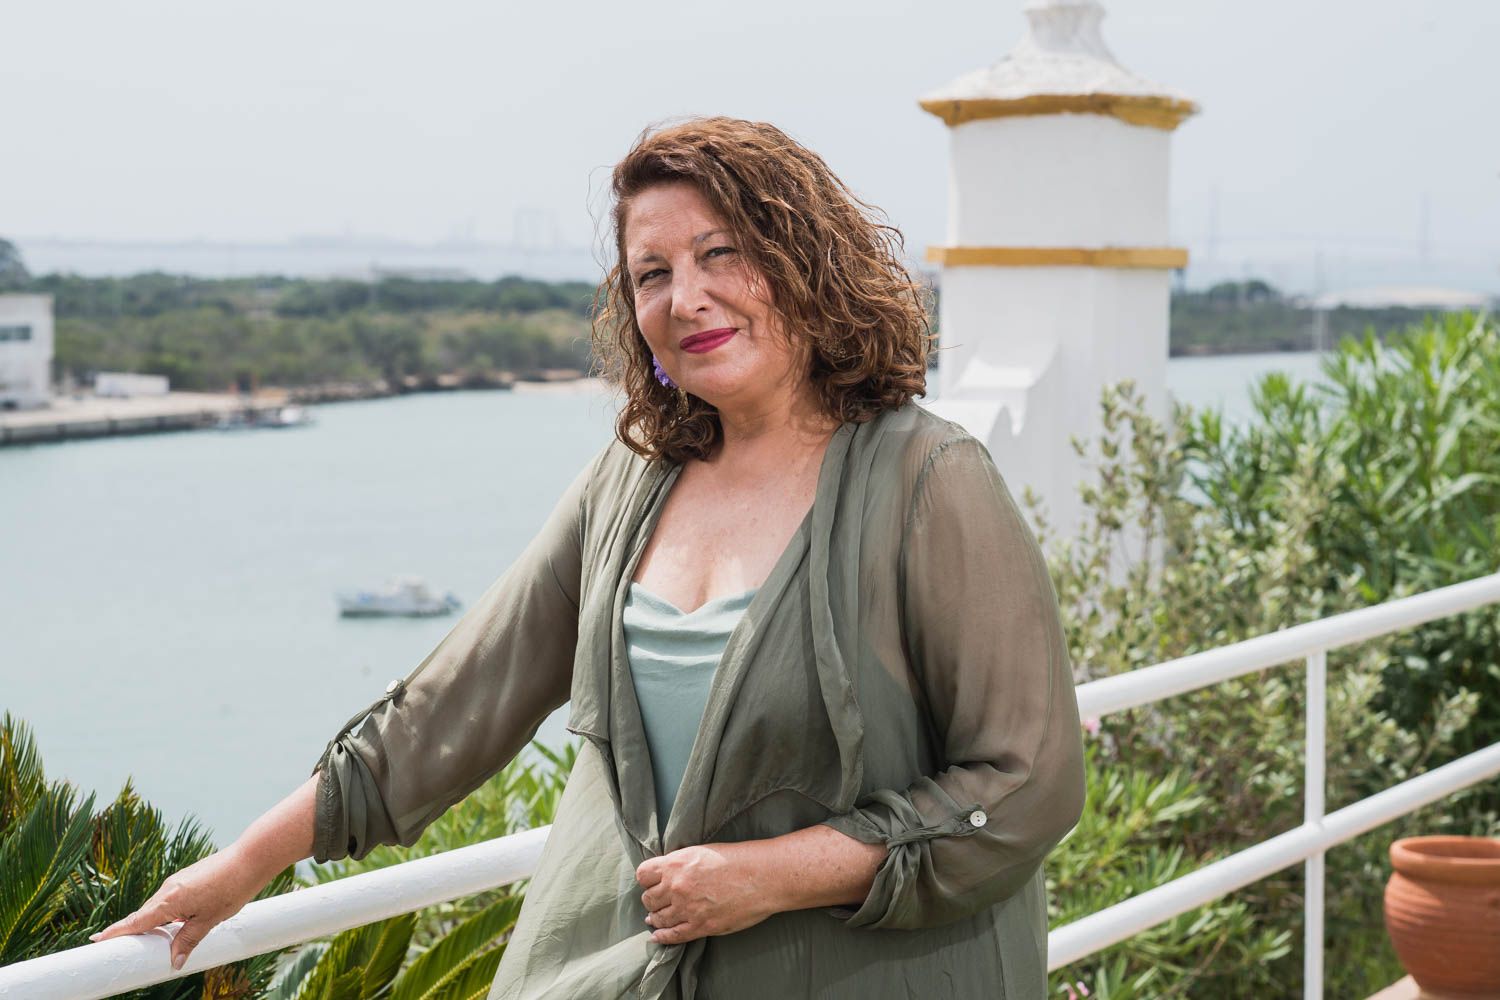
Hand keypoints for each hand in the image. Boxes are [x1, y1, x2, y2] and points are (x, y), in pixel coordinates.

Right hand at [89, 846, 263, 970]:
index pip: (136, 921)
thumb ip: (188, 941)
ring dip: (152, 922)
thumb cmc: (231, 888)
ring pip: (158, 907)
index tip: (96, 939)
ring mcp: (177, 881)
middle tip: (117, 947)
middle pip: (144, 915)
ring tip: (148, 941)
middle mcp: (168, 888)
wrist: (249, 859)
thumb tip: (174, 962)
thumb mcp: (209, 921)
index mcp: (169, 900)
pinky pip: (168, 899)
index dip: (116, 932)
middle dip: (133, 931)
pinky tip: (173, 922)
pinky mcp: (186, 878)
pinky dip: (165, 912)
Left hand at [635, 842, 778, 945]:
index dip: (646, 879)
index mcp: (676, 864)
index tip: (651, 882)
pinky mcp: (701, 926)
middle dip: (652, 899)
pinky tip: (657, 936)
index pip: (643, 875)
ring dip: (655, 917)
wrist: (762, 876)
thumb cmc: (737, 859)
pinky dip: (662, 937)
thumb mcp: (702, 851)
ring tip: (655, 918)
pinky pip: (673, 936)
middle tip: (657, 901)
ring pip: (658, 917)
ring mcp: (688, 909)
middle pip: (648, 898)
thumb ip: (680, 863)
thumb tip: (666, 873)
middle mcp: (677, 887)